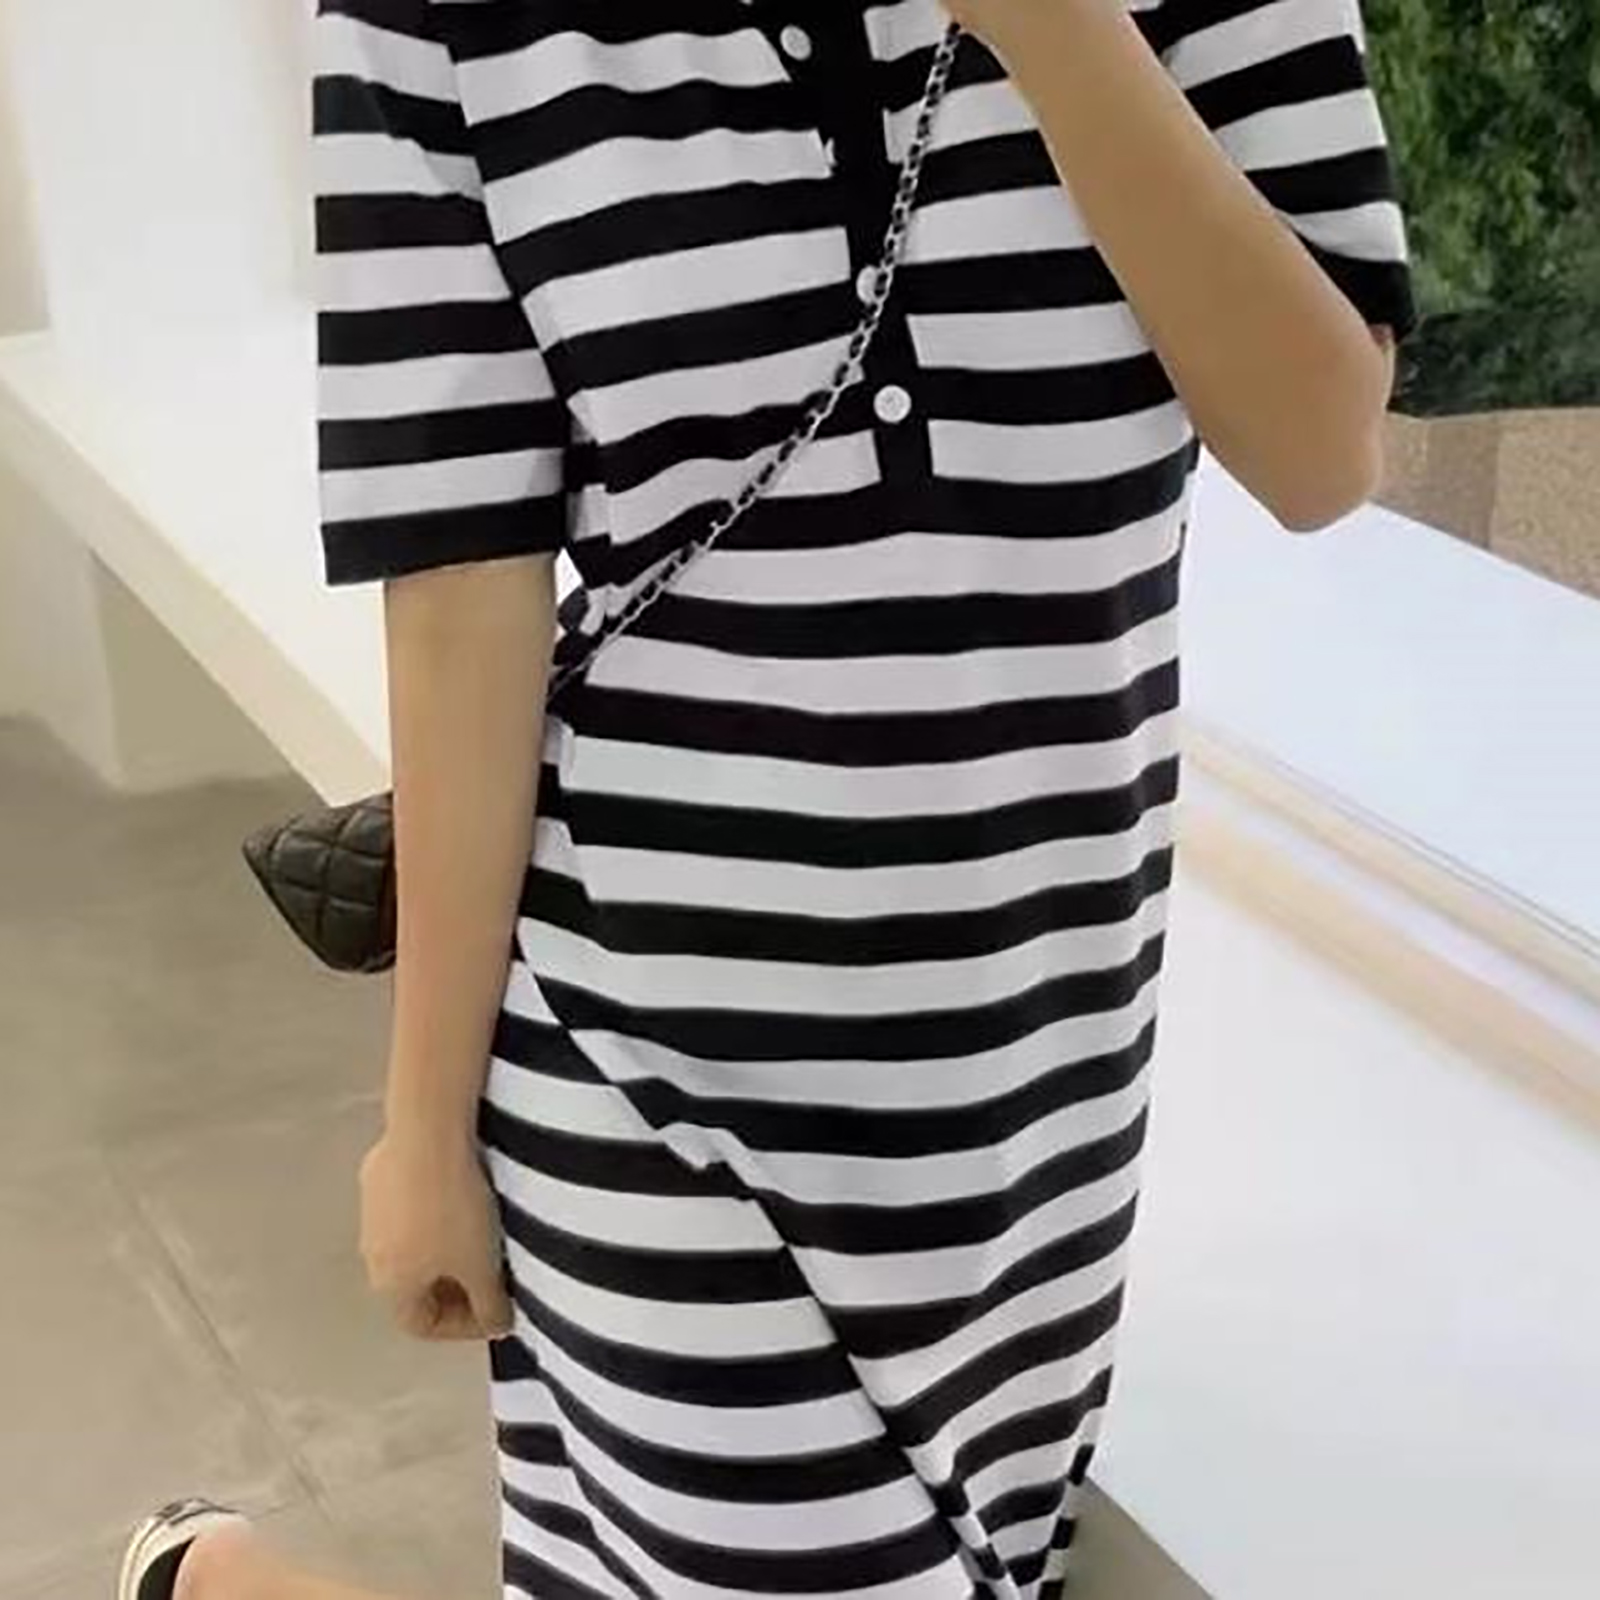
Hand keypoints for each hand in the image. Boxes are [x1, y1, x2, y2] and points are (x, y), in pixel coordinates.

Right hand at [359, 1125, 513, 1341]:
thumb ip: (491, 1306)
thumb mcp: (483, 1266)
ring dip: (444, 1245)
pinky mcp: (377, 1172)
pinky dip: (434, 1208)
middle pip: (415, 1284)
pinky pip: (409, 1203)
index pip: (421, 1325)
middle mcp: (369, 1252)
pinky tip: (463, 1189)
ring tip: (482, 1229)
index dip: (462, 1326)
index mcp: (390, 1285)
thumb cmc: (455, 1209)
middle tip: (493, 1271)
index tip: (495, 1309)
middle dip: (456, 1284)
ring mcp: (370, 1210)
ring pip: (411, 1241)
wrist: (429, 1132)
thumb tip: (497, 1324)